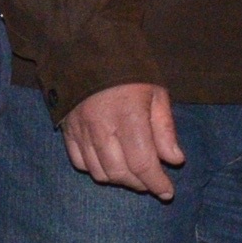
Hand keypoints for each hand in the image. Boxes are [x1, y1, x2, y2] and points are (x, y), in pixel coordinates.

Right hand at [63, 83, 183, 199]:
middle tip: (152, 181)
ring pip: (99, 172)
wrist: (88, 50)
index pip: (143, 163)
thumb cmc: (130, 71)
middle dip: (140, 184)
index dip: (156, 182)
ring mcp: (81, 130)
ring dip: (119, 180)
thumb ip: (165, 129)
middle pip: (120, 173)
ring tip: (133, 175)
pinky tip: (110, 164)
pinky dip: (96, 170)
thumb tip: (175, 161)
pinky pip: (79, 163)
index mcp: (128, 116)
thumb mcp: (156, 93)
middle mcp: (101, 127)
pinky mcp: (67, 130)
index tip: (167, 192)